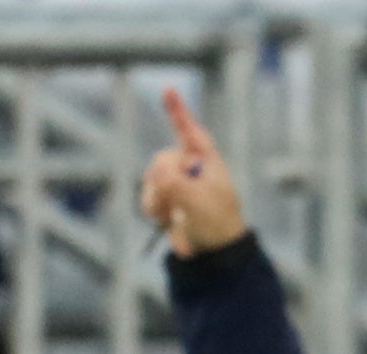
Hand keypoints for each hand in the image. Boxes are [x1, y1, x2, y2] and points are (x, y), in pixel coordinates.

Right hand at [141, 87, 247, 257]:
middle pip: (162, 160)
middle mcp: (188, 166)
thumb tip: (156, 173)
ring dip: (158, 199)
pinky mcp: (164, 197)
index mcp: (207, 161)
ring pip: (151, 178)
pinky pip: (147, 194)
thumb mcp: (200, 204)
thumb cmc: (218, 224)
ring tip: (174, 214)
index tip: (168, 89)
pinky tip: (166, 219)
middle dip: (164, 182)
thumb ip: (178, 186)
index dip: (178, 111)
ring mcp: (175, 181)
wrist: (214, 252)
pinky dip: (153, 208)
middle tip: (178, 202)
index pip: (191, 131)